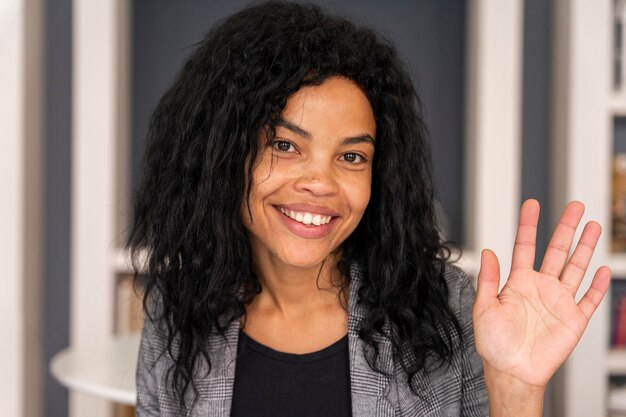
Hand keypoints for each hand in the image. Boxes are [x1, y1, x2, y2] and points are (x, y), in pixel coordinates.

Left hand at [473, 199, 610, 389]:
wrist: (512, 372)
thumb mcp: (484, 308)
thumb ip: (488, 280)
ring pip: (576, 267)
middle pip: (556, 250)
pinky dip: (598, 286)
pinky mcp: (574, 319)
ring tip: (593, 226)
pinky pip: (589, 299)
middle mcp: (541, 287)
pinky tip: (603, 269)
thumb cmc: (494, 344)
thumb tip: (488, 252)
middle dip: (566, 228)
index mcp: (518, 282)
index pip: (524, 246)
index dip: (528, 225)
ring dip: (585, 247)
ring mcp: (559, 301)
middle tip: (575, 205)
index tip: (531, 204)